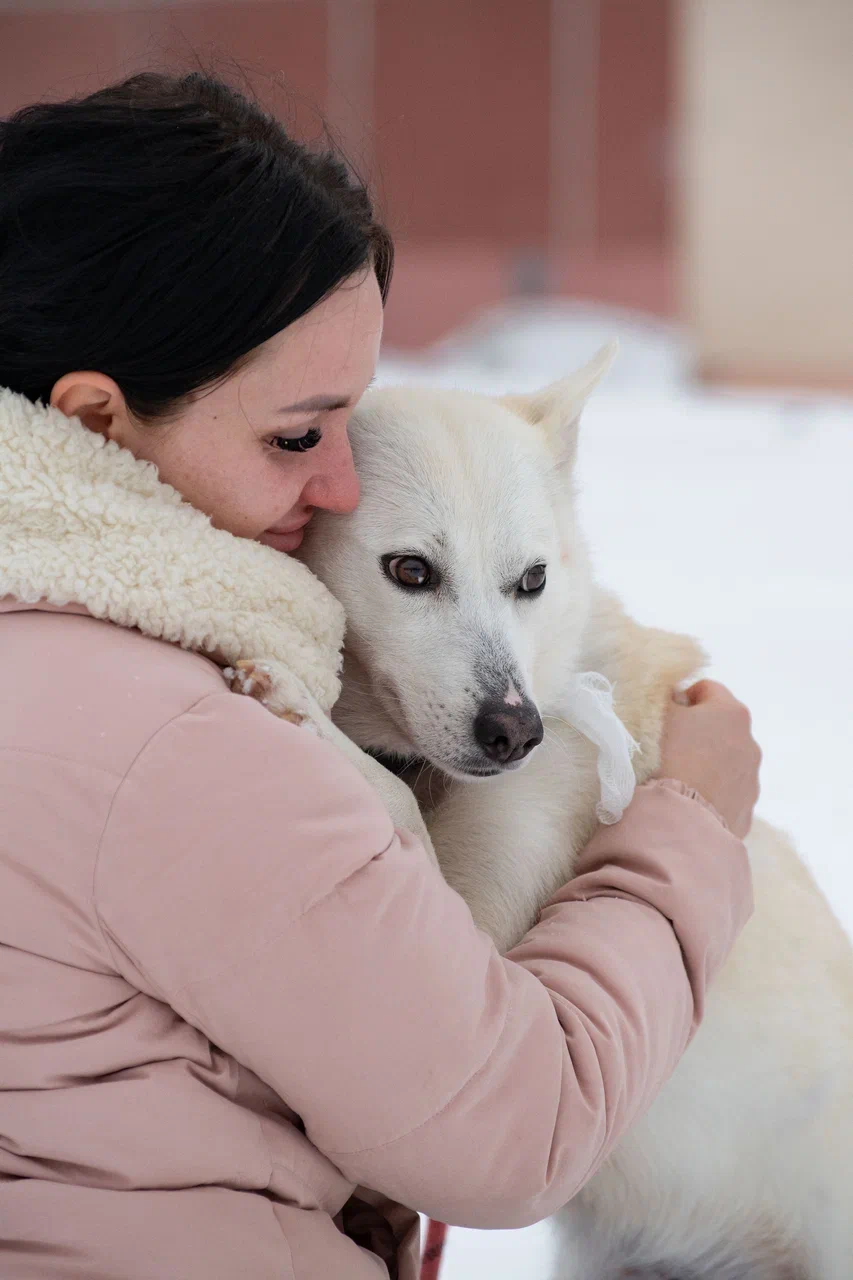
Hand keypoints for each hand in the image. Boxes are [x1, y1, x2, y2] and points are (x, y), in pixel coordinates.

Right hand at [657, 680, 760, 837]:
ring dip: (707, 763)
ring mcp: (752, 778)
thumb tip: (676, 698)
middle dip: (698, 732)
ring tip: (679, 778)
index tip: (665, 716)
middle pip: (720, 727)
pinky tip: (690, 801)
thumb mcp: (659, 716)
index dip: (682, 698)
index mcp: (731, 712)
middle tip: (669, 747)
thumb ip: (668, 699)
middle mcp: (750, 742)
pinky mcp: (746, 809)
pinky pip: (727, 793)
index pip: (706, 689)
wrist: (682, 819)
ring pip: (727, 761)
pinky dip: (712, 792)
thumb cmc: (668, 757)